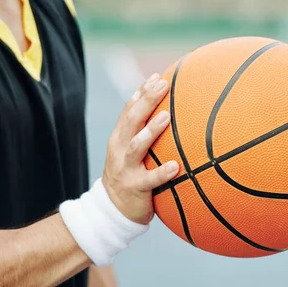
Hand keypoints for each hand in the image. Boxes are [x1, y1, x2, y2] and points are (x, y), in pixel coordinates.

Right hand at [102, 73, 178, 224]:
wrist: (111, 210)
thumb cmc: (131, 176)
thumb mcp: (133, 153)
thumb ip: (146, 135)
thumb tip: (175, 116)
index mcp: (120, 138)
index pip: (129, 110)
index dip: (141, 92)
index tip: (157, 76)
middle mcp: (120, 149)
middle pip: (131, 120)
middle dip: (146, 101)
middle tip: (163, 85)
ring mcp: (125, 168)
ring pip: (136, 147)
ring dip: (151, 131)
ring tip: (167, 117)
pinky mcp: (134, 188)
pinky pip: (149, 180)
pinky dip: (161, 172)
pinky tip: (176, 166)